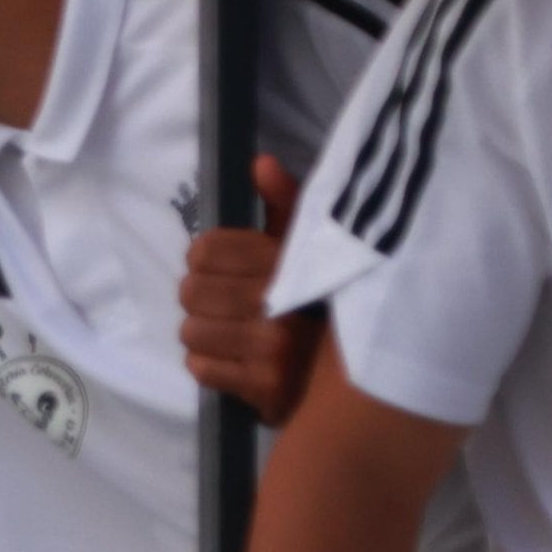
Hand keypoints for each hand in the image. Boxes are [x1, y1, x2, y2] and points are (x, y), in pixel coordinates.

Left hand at [179, 155, 313, 419]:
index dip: (202, 258)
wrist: (360, 376)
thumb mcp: (313, 247)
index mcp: (287, 262)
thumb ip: (285, 204)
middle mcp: (278, 303)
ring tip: (230, 331)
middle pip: (191, 291)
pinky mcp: (262, 389)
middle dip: (200, 296)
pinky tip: (234, 358)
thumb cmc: (326, 302)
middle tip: (222, 302)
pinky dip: (210, 364)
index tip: (217, 266)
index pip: (206, 251)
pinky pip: (201, 368)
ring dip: (203, 332)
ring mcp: (271, 350)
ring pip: (191, 331)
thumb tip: (259, 163)